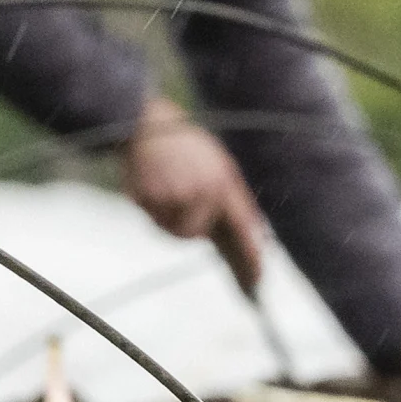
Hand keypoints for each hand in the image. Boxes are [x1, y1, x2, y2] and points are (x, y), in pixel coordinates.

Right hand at [122, 97, 263, 284]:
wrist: (144, 122)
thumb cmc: (180, 142)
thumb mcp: (215, 163)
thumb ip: (229, 194)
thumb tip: (248, 228)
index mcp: (224, 182)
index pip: (243, 227)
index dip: (251, 255)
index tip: (257, 279)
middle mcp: (204, 192)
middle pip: (194, 234)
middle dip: (184, 225)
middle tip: (174, 198)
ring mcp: (176, 196)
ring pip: (169, 229)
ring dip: (162, 216)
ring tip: (159, 186)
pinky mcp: (150, 198)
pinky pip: (149, 217)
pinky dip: (145, 205)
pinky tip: (145, 182)